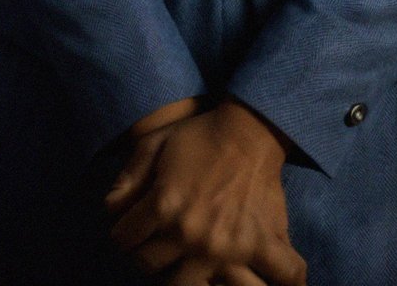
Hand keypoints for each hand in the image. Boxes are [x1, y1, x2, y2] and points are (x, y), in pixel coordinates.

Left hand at [103, 98, 306, 283]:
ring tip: (187, 258)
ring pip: (186, 285)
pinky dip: (286, 282)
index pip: (124, 239)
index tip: (134, 227)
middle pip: (149, 266)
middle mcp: (189, 233)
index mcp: (163, 205)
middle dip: (148, 253)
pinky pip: (280, 276)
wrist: (249, 127)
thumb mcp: (156, 142)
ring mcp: (223, 246)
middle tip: (159, 241)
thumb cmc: (201, 134)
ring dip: (184, 273)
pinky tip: (273, 283)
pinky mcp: (256, 245)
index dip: (125, 231)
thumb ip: (128, 176)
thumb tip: (110, 208)